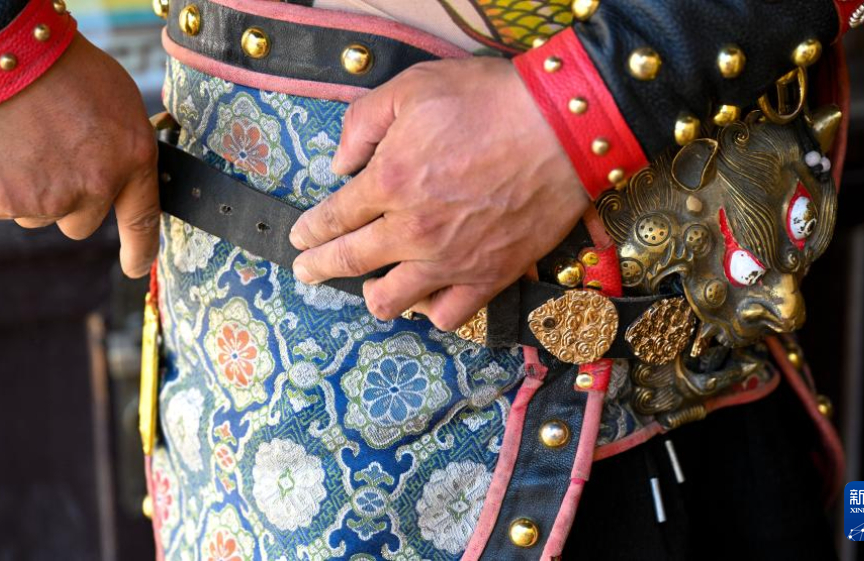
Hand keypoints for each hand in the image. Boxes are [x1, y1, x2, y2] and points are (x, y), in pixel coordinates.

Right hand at [0, 33, 159, 277]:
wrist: (0, 53)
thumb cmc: (62, 67)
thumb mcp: (118, 101)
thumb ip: (121, 148)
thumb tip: (119, 175)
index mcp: (132, 159)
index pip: (142, 220)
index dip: (140, 250)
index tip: (134, 267)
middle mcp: (94, 188)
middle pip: (81, 225)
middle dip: (69, 202)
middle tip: (52, 160)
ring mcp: (46, 198)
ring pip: (39, 217)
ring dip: (32, 192)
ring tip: (23, 144)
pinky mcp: (1, 200)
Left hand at [289, 57, 588, 329]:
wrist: (563, 129)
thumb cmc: (490, 101)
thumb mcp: (412, 87)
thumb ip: (362, 123)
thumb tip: (339, 163)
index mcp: (388, 182)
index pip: (333, 218)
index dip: (310, 230)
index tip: (299, 238)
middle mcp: (411, 231)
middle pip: (349, 261)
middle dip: (318, 267)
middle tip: (306, 271)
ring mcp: (450, 260)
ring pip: (391, 300)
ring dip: (372, 295)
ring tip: (371, 288)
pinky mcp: (489, 277)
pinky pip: (448, 315)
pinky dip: (430, 311)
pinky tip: (427, 299)